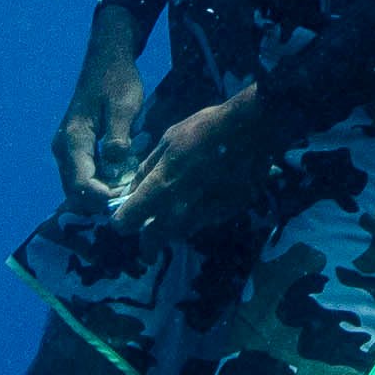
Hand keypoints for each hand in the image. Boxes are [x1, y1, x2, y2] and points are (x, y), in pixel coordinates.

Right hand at [55, 35, 153, 201]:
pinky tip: (118, 185)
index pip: (80, 182)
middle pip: (75, 191)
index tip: (124, 199)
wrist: (107, 61)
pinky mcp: (74, 150)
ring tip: (126, 194)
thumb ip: (118, 136)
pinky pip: (81, 177)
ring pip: (76, 188)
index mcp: (73, 139)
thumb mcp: (124, 107)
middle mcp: (63, 148)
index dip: (101, 197)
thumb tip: (115, 162)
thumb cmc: (117, 82)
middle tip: (129, 200)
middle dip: (100, 202)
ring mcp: (65, 150)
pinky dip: (98, 186)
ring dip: (99, 196)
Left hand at [111, 92, 277, 232]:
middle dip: (146, 245)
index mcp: (161, 187)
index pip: (129, 220)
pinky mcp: (227, 213)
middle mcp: (181, 208)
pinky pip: (203, 222)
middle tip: (145, 245)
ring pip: (180, 233)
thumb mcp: (168, 139)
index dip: (121, 222)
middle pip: (154, 240)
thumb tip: (134, 188)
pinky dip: (196, 218)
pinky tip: (201, 202)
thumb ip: (148, 168)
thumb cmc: (206, 129)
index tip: (121, 222)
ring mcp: (206, 214)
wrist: (253, 131)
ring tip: (173, 218)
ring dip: (171, 231)